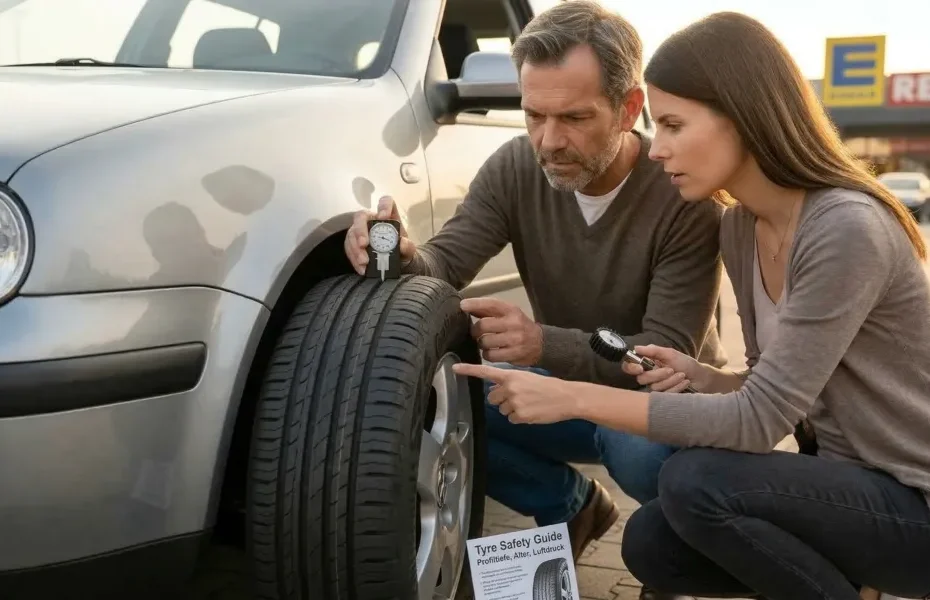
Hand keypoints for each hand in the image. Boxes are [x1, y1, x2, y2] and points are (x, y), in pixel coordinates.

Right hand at [344, 195, 415, 274]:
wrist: (398, 264)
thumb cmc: (402, 251)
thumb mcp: (409, 250)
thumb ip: (408, 247)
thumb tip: (402, 243)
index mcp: (388, 216)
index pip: (385, 202)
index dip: (383, 206)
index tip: (384, 216)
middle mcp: (372, 220)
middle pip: (361, 216)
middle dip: (360, 230)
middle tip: (364, 244)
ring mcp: (361, 231)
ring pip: (352, 233)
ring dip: (356, 248)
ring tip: (364, 262)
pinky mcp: (353, 243)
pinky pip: (349, 248)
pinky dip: (354, 258)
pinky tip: (361, 268)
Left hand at [452, 363, 577, 423]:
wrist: (566, 397)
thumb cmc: (547, 386)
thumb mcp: (527, 378)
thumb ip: (509, 383)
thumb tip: (494, 391)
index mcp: (511, 375)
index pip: (485, 372)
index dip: (468, 370)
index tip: (454, 368)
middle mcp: (510, 388)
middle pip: (492, 398)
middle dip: (502, 399)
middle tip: (519, 397)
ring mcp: (514, 402)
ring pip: (502, 410)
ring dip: (512, 409)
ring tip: (529, 403)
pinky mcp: (520, 415)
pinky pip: (512, 419)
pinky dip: (520, 417)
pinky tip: (532, 412)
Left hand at [460, 297, 542, 365]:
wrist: (541, 343)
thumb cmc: (519, 326)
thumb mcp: (508, 314)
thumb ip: (488, 311)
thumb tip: (465, 306)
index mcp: (511, 310)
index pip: (491, 304)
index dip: (475, 304)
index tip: (462, 305)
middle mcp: (514, 323)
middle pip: (483, 325)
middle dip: (475, 330)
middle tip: (476, 333)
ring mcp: (515, 340)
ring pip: (485, 342)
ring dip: (481, 343)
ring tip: (486, 343)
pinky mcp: (514, 354)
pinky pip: (490, 355)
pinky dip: (487, 354)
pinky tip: (492, 351)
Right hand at [622, 344, 709, 392]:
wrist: (701, 377)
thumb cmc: (685, 364)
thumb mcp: (670, 353)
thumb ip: (653, 350)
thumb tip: (636, 348)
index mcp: (647, 364)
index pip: (629, 367)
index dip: (631, 368)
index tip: (641, 368)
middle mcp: (649, 377)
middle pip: (642, 379)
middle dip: (658, 374)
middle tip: (671, 369)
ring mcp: (656, 388)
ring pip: (654, 388)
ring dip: (670, 380)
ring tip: (682, 375)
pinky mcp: (663, 398)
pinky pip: (664, 395)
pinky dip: (676, 387)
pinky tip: (684, 382)